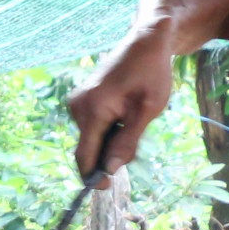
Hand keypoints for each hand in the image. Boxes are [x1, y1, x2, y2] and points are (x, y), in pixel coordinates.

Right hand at [66, 38, 173, 182]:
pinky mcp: (81, 99)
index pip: (84, 155)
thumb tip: (109, 170)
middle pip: (88, 147)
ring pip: (91, 137)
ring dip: (110, 141)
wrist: (145, 41)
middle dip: (108, 155)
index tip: (108, 188)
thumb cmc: (152, 73)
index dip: (93, 176)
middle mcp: (77, 107)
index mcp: (92, 110)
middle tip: (136, 141)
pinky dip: (107, 129)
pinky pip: (91, 125)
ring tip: (133, 120)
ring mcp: (77, 102)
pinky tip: (124, 114)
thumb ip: (127, 142)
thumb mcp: (147, 110)